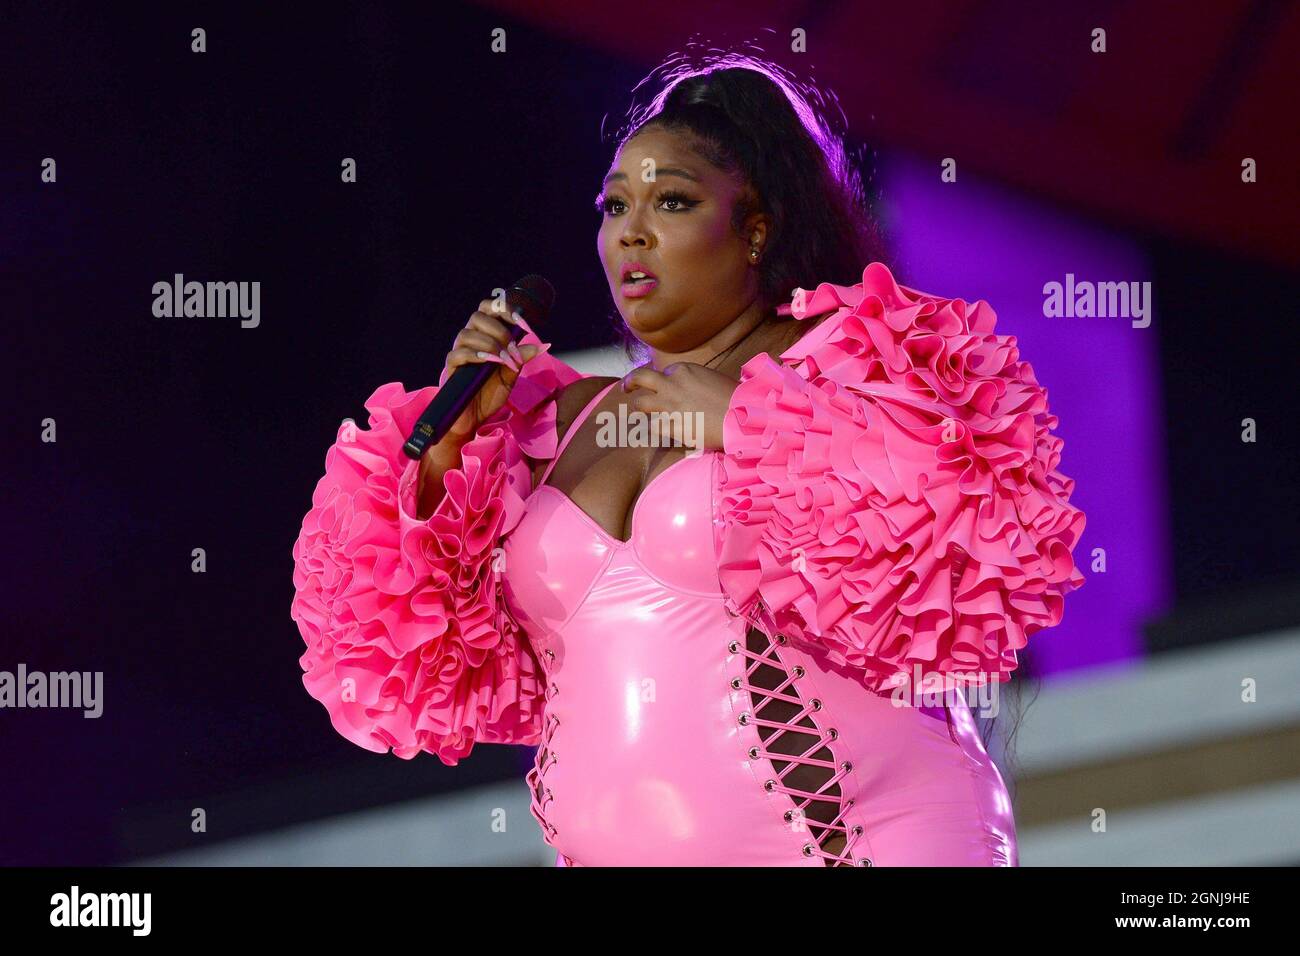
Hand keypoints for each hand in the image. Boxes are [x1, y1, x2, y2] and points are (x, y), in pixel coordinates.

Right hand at [437, 293, 551, 448]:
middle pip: (478, 316)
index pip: (489, 308)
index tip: (523, 323)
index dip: (505, 309)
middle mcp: (470, 340)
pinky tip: (490, 363)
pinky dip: (476, 355)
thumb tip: (543, 345)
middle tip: (513, 349)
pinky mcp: (450, 368)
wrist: (474, 419)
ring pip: (467, 333)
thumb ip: (521, 358)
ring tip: (505, 360)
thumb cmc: (490, 395)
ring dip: (490, 344)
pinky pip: (458, 354)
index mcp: (485, 335)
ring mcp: (458, 353)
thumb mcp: (511, 376)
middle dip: (500, 329)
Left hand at [619, 362, 740, 452]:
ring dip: (639, 409)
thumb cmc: (735, 400)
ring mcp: (669, 405)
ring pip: (639, 403)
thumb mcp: (713, 379)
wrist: (742, 418)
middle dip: (630, 382)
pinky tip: (658, 432)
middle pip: (640, 378)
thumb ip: (696, 381)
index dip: (660, 381)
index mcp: (684, 370)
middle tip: (625, 388)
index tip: (659, 387)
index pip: (662, 372)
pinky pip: (651, 427)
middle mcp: (672, 384)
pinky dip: (653, 430)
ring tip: (640, 415)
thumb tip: (693, 389)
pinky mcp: (670, 425)